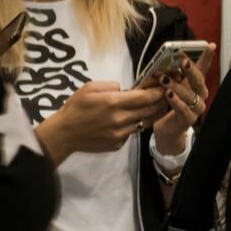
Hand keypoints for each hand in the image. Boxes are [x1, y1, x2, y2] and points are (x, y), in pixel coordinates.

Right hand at [38, 81, 168, 160]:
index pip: (145, 97)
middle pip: (150, 110)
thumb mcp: (89, 88)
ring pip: (145, 122)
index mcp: (112, 103)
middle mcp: (119, 119)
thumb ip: (111, 85)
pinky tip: (136, 119)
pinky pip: (133, 133)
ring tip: (158, 106)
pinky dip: (137, 125)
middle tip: (166, 95)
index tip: (165, 86)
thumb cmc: (75, 108)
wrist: (64, 134)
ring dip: (153, 114)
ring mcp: (119, 134)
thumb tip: (127, 89)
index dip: (158, 92)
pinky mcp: (118, 144)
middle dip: (161, 102)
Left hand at [150, 52, 210, 154]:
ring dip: (177, 86)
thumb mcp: (174, 86)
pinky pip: (184, 109)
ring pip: (190, 95)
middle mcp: (201, 95)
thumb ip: (174, 74)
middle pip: (199, 81)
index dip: (207, 57)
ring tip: (164, 79)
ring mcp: (197, 108)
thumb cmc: (172, 104)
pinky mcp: (189, 120)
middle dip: (191, 70)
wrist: (169, 128)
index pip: (204, 69)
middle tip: (182, 61)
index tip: (210, 45)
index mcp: (198, 86)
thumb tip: (168, 58)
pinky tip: (168, 95)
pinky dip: (176, 101)